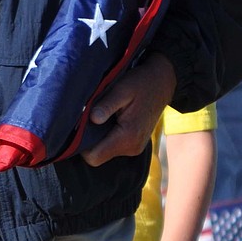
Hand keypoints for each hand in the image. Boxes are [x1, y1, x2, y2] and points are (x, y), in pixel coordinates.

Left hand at [81, 52, 176, 167]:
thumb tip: (92, 119)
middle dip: (89, 140)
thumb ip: (106, 105)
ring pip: (105, 151)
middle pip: (98, 155)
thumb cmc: (141, 83)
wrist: (162, 83)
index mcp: (127, 137)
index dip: (81, 145)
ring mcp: (134, 148)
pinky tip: (109, 119)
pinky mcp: (134, 144)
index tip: (78, 127)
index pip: (93, 157)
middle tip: (88, 118)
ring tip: (101, 116)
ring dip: (99, 137)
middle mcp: (132, 148)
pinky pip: (113, 146)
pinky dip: (107, 135)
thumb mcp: (122, 89)